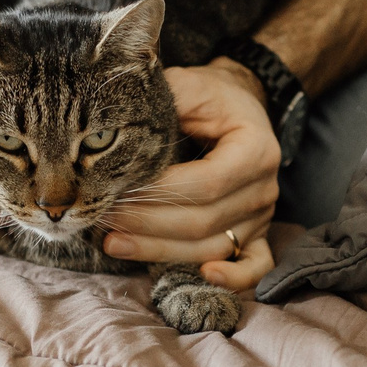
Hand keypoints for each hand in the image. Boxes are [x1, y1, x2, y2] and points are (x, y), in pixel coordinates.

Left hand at [102, 60, 281, 292]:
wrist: (239, 108)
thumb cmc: (210, 99)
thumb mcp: (189, 87)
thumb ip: (163, 103)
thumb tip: (114, 125)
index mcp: (256, 150)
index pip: (205, 184)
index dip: (159, 195)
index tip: (115, 192)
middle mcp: (264, 188)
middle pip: (203, 222)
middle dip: (148, 226)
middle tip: (103, 219)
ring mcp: (262, 216)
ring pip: (213, 247)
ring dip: (161, 251)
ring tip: (115, 244)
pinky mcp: (257, 234)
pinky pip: (254, 266)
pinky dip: (234, 279)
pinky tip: (204, 277)